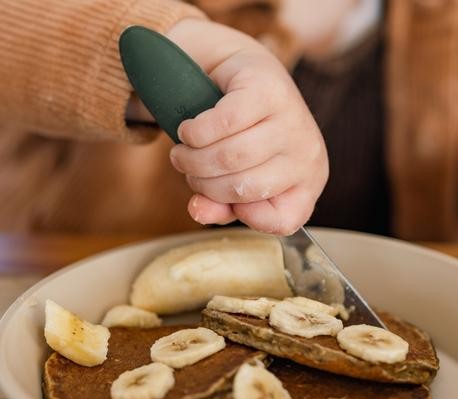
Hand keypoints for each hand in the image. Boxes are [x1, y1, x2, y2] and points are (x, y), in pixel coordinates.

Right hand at [167, 19, 328, 234]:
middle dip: (203, 184)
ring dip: (193, 159)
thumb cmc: (244, 137)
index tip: (222, 196)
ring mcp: (292, 119)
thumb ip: (220, 206)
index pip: (283, 220)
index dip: (245, 216)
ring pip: (231, 157)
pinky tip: (188, 131)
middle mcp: (309, 154)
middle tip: (188, 171)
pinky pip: (223, 123)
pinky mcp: (268, 89)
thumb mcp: (236, 180)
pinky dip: (195, 132)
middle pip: (243, 188)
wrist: (248, 78)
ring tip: (182, 153)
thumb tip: (197, 211)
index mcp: (308, 182)